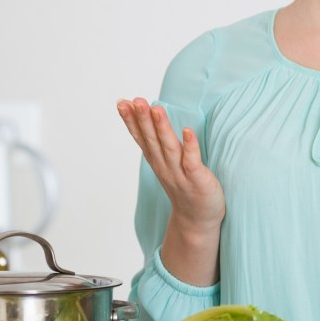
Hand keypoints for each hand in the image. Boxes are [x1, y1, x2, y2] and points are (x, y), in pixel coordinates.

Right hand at [118, 97, 224, 283]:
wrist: (197, 220)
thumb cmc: (185, 187)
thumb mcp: (166, 163)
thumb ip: (158, 143)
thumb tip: (150, 118)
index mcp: (157, 160)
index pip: (141, 138)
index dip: (131, 121)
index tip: (121, 102)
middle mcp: (165, 166)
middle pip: (152, 140)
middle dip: (142, 119)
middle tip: (135, 100)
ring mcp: (180, 174)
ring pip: (169, 148)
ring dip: (161, 128)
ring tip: (156, 108)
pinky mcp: (197, 180)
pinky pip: (192, 162)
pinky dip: (190, 147)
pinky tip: (187, 131)